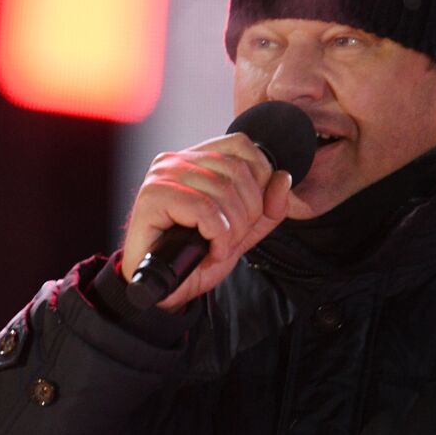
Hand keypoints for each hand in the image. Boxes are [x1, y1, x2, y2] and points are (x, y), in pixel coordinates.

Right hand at [120, 132, 293, 310]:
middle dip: (247, 214)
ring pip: (223, 191)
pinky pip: (205, 209)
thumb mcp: (243, 231)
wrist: (162, 289)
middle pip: (238, 171)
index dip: (258, 182)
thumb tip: (283, 178)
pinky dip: (217, 236)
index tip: (247, 216)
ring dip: (232, 230)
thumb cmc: (194, 258)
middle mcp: (175, 161)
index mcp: (194, 159)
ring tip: (219, 247)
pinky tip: (211, 251)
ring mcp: (161, 176)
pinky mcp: (152, 197)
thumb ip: (268, 207)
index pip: (241, 146)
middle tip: (232, 240)